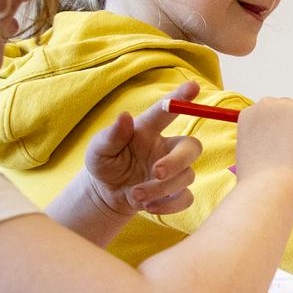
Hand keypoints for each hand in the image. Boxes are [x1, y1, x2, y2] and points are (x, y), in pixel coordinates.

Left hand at [84, 79, 202, 215]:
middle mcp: (167, 147)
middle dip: (176, 161)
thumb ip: (111, 134)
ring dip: (160, 189)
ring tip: (135, 196)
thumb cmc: (104, 163)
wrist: (106, 193)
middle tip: (156, 172)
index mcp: (149, 130)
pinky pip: (186, 198)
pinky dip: (168, 205)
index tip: (193, 86)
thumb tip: (125, 117)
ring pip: (186, 176)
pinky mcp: (177, 192)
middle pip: (191, 147)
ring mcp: (175, 170)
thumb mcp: (98, 149)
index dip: (181, 97)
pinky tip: (147, 207)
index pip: (168, 110)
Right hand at [234, 97, 292, 182]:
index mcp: (250, 116)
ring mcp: (287, 105)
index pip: (279, 121)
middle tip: (291, 162)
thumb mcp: (260, 159)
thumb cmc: (263, 186)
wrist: (267, 191)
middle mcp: (266, 105)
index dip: (285, 141)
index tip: (279, 159)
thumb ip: (271, 145)